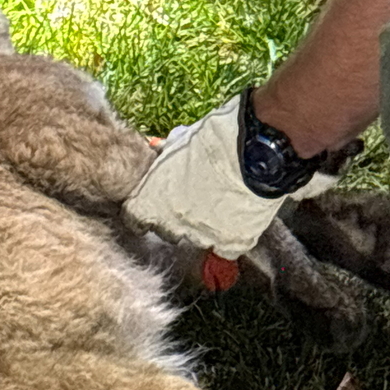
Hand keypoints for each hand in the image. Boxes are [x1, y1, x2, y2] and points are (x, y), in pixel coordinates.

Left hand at [122, 95, 288, 258]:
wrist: (255, 151)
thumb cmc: (215, 140)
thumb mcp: (180, 141)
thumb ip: (167, 156)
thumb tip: (163, 150)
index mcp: (149, 201)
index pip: (134, 219)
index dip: (146, 211)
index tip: (154, 205)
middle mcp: (169, 226)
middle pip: (166, 231)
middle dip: (175, 218)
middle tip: (194, 197)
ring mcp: (200, 238)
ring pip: (196, 239)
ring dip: (204, 226)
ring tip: (220, 202)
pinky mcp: (230, 244)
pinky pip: (225, 249)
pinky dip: (229, 239)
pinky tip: (236, 221)